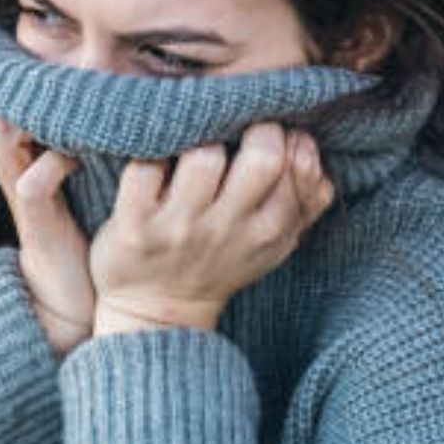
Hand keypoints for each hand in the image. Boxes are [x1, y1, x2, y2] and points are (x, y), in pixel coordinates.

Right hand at [0, 90, 93, 357]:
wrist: (70, 299)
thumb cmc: (80, 237)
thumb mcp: (75, 185)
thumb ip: (78, 148)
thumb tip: (100, 107)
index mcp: (29, 162)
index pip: (8, 111)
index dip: (0, 78)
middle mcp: (20, 175)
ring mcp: (26, 197)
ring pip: (6, 151)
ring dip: (0, 124)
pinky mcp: (41, 224)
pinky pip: (37, 190)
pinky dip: (47, 169)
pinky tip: (56, 154)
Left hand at [89, 122, 335, 336]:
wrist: (159, 313)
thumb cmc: (219, 261)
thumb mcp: (273, 241)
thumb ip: (307, 198)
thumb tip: (309, 143)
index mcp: (267, 231)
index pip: (297, 169)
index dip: (288, 140)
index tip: (273, 138)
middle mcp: (227, 229)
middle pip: (262, 158)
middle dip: (255, 130)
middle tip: (237, 132)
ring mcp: (180, 228)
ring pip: (203, 157)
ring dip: (198, 141)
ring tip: (192, 151)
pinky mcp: (134, 227)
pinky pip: (144, 170)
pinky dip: (147, 159)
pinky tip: (154, 166)